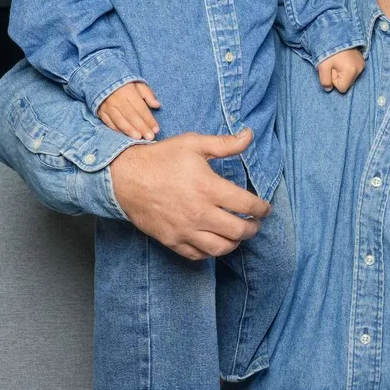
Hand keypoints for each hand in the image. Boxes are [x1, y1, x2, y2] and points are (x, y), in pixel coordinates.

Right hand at [98, 82, 160, 139]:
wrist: (103, 81)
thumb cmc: (126, 85)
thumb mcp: (139, 85)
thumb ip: (148, 95)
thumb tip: (157, 105)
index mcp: (129, 92)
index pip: (141, 108)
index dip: (149, 120)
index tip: (156, 129)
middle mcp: (117, 100)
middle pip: (131, 116)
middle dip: (141, 128)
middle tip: (150, 137)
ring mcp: (108, 107)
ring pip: (119, 121)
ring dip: (129, 131)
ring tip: (138, 138)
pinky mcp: (101, 112)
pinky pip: (109, 123)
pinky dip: (117, 130)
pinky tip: (125, 136)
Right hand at [109, 128, 269, 259]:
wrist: (125, 177)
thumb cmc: (161, 158)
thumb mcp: (194, 143)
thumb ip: (225, 144)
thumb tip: (249, 135)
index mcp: (208, 188)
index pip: (246, 205)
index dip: (262, 208)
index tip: (265, 208)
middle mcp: (199, 212)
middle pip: (238, 231)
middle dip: (253, 228)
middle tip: (256, 223)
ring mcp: (185, 229)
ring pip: (220, 248)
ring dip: (235, 243)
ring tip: (239, 235)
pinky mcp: (171, 240)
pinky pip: (198, 255)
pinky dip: (211, 252)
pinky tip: (216, 242)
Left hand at [317, 47, 364, 92]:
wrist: (336, 32)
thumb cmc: (328, 49)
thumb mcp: (322, 66)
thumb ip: (325, 81)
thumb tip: (328, 89)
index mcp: (351, 72)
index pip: (342, 88)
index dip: (334, 80)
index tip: (331, 69)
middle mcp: (359, 69)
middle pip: (347, 83)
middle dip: (339, 76)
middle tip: (334, 64)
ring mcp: (362, 64)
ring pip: (350, 77)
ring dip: (342, 71)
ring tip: (338, 60)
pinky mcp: (362, 60)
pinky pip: (353, 70)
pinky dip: (347, 67)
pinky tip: (343, 59)